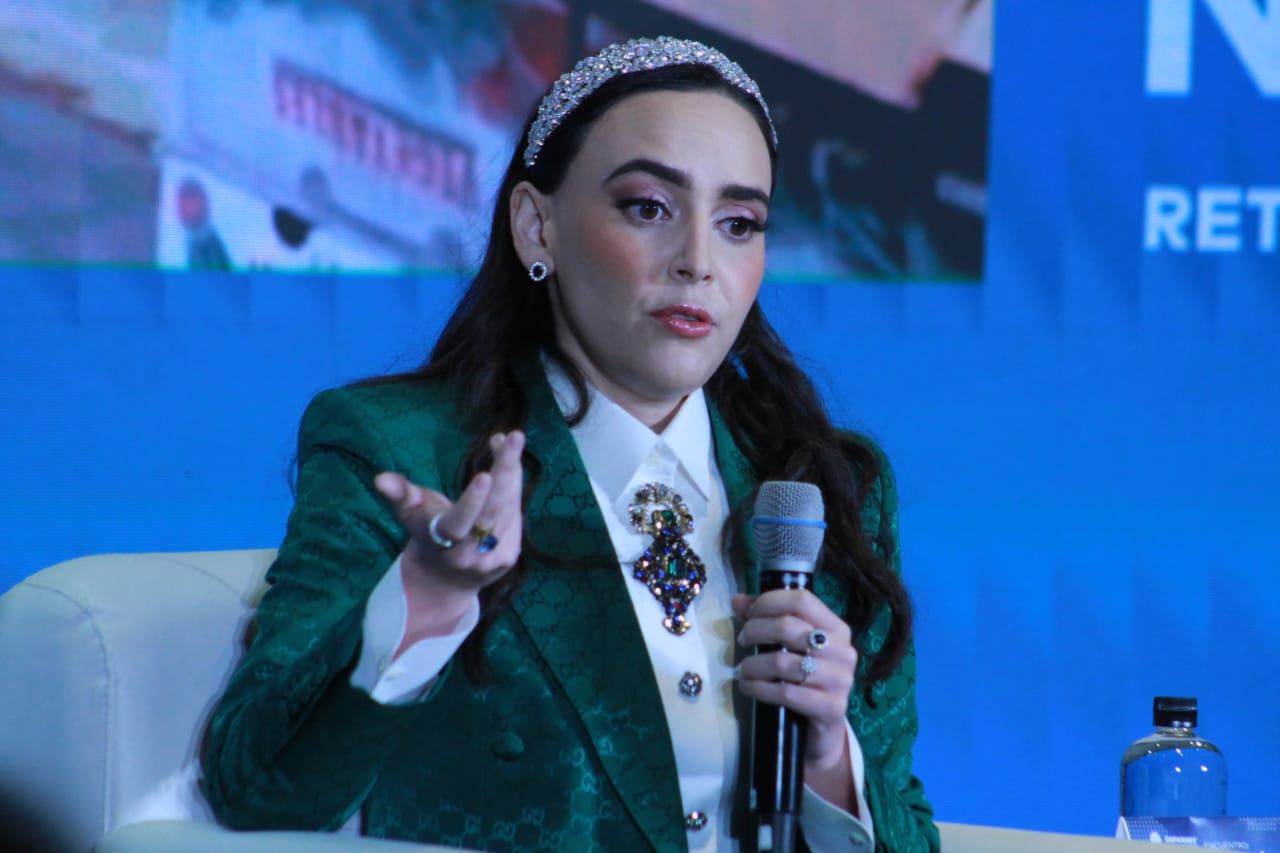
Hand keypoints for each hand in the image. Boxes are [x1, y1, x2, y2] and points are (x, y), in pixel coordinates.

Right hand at [374, 431, 524, 647]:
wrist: (443, 579)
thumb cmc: (424, 532)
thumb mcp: (408, 513)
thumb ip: (399, 494)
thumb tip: (380, 479)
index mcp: (442, 541)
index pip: (460, 523)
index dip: (473, 502)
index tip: (484, 475)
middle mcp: (469, 554)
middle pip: (494, 511)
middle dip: (506, 472)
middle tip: (515, 437)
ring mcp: (493, 559)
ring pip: (509, 508)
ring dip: (511, 472)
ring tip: (510, 441)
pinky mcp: (509, 557)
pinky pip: (516, 516)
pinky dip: (515, 488)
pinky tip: (511, 467)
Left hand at [733, 589, 857, 770]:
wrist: (821, 731)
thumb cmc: (804, 681)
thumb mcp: (789, 648)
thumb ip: (766, 620)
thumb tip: (738, 600)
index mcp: (837, 629)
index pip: (801, 599)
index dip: (768, 602)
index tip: (747, 614)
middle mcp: (843, 651)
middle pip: (788, 627)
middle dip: (755, 631)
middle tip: (741, 641)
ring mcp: (840, 680)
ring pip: (783, 661)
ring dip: (753, 665)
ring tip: (741, 670)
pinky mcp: (831, 707)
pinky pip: (785, 692)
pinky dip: (759, 688)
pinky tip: (747, 687)